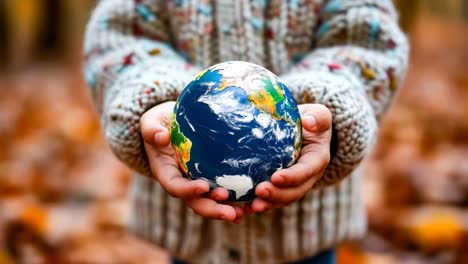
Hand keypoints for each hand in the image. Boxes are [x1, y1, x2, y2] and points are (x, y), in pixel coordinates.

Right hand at [140, 101, 242, 222]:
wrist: (170, 124)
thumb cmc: (160, 123)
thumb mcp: (151, 122)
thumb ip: (152, 129)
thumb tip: (161, 137)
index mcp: (165, 172)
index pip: (175, 186)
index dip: (188, 190)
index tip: (203, 186)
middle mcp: (182, 182)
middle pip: (195, 202)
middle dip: (212, 209)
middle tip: (230, 212)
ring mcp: (196, 182)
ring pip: (210, 202)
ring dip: (225, 209)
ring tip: (242, 213)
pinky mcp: (210, 179)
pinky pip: (222, 194)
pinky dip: (235, 202)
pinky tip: (250, 206)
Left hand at [247, 104, 331, 212]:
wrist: (305, 131)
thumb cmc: (311, 120)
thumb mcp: (319, 114)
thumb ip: (318, 117)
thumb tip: (309, 122)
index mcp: (317, 160)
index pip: (306, 171)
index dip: (292, 177)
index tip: (276, 177)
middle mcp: (307, 177)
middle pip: (294, 191)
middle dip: (277, 194)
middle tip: (259, 191)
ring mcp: (295, 184)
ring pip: (283, 199)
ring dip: (268, 204)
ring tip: (252, 206)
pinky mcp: (282, 186)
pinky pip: (272, 199)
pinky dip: (259, 205)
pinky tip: (244, 209)